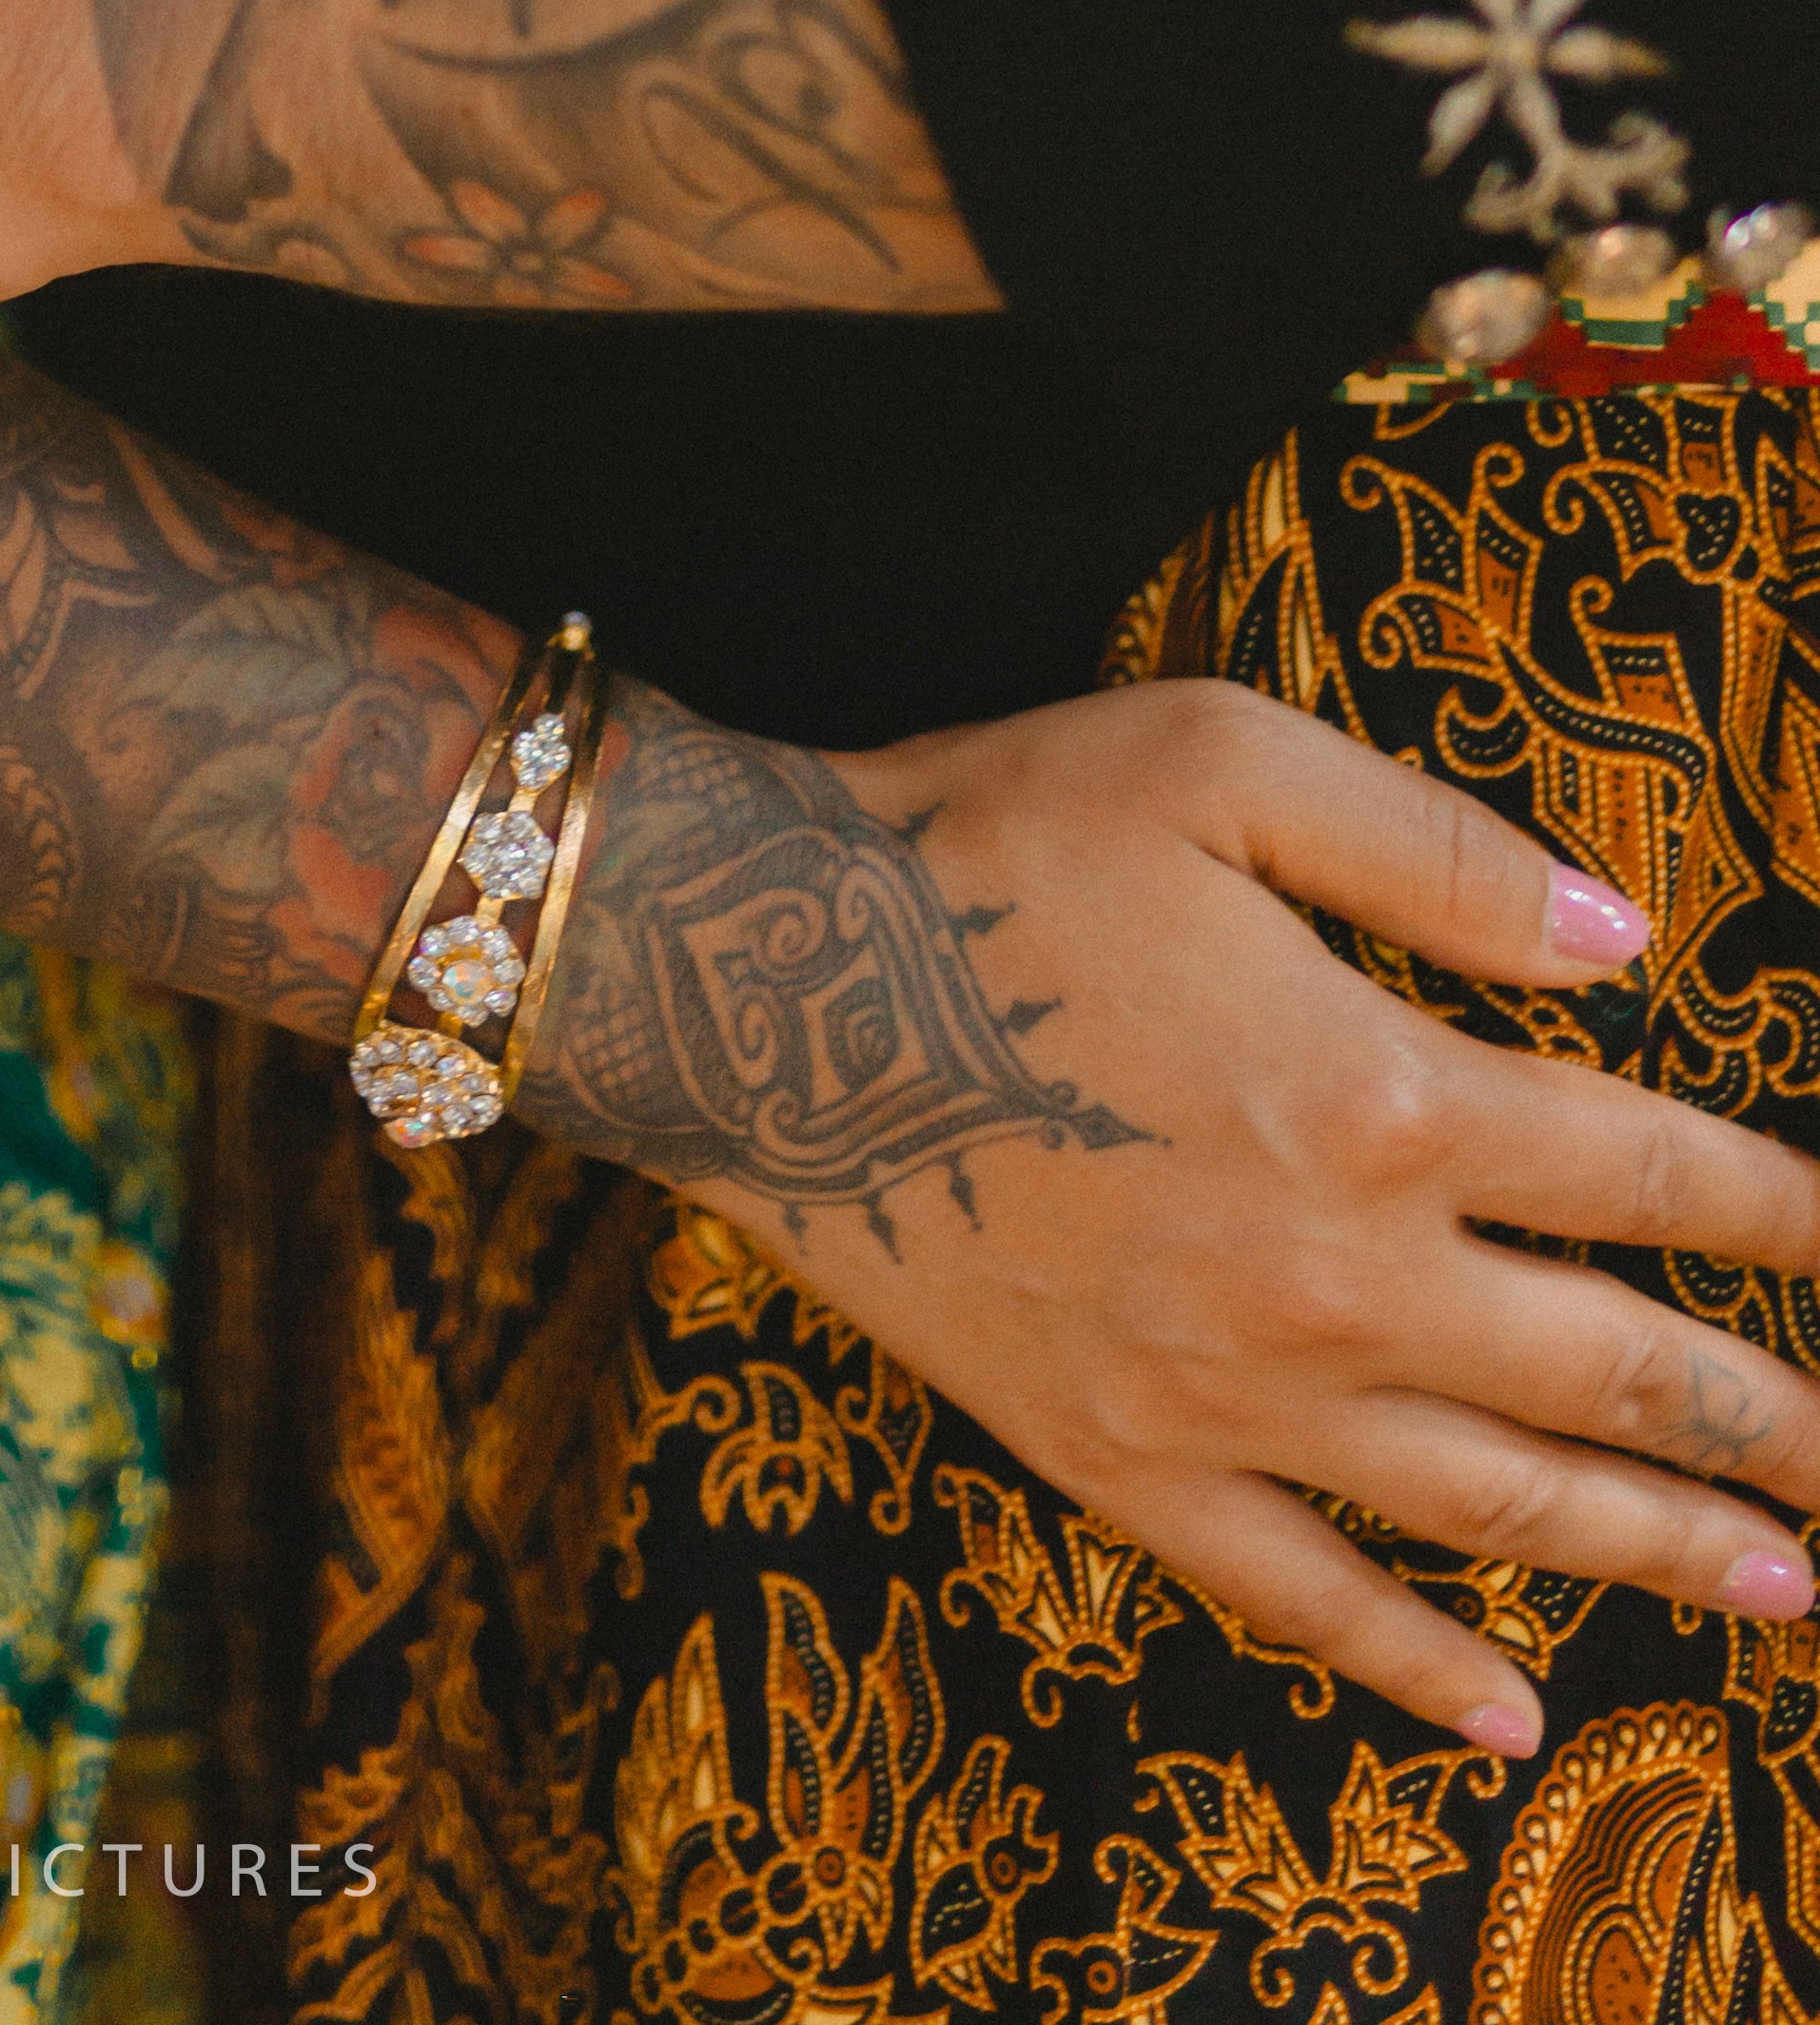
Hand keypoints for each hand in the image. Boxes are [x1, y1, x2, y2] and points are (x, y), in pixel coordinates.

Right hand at [548, 673, 1819, 1746]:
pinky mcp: (1119, 1458)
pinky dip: (1417, 1665)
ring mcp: (1232, 1391)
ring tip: (1788, 1591)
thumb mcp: (1220, 761)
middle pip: (1611, 1368)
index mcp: (1381, 1093)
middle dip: (1768, 1426)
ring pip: (1501, 1503)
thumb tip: (1626, 941)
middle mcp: (1338, 1275)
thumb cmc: (991, 837)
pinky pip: (1301, 1596)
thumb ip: (1438, 853)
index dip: (1781, 1214)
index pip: (1648, 1170)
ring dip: (1663, 1552)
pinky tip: (1510, 1713)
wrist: (757, 984)